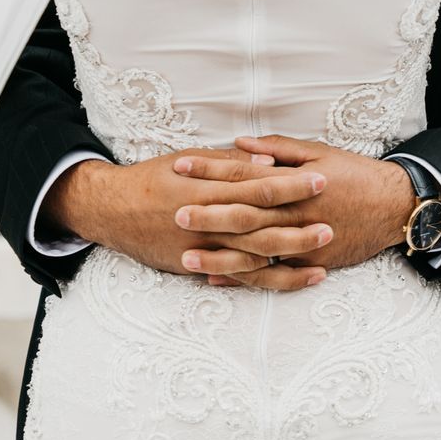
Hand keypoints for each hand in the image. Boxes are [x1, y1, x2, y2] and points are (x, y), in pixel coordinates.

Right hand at [43, 147, 330, 285]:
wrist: (111, 210)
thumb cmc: (152, 178)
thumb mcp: (187, 160)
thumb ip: (227, 164)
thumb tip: (267, 162)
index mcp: (205, 187)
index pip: (254, 185)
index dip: (289, 184)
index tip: (319, 179)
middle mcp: (203, 220)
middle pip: (258, 224)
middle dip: (296, 224)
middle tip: (329, 222)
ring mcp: (199, 248)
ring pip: (251, 257)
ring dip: (287, 257)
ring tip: (321, 257)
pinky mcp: (195, 267)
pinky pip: (236, 277)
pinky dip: (265, 279)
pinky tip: (293, 278)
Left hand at [172, 135, 416, 287]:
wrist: (394, 207)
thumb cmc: (355, 174)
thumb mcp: (318, 151)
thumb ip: (277, 148)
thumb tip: (240, 142)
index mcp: (293, 182)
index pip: (243, 174)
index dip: (210, 170)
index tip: (180, 166)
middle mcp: (294, 213)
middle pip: (244, 215)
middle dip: (207, 214)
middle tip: (174, 213)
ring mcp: (302, 243)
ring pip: (254, 252)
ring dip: (219, 256)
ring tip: (186, 258)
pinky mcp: (311, 264)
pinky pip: (274, 276)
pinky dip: (246, 278)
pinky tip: (219, 280)